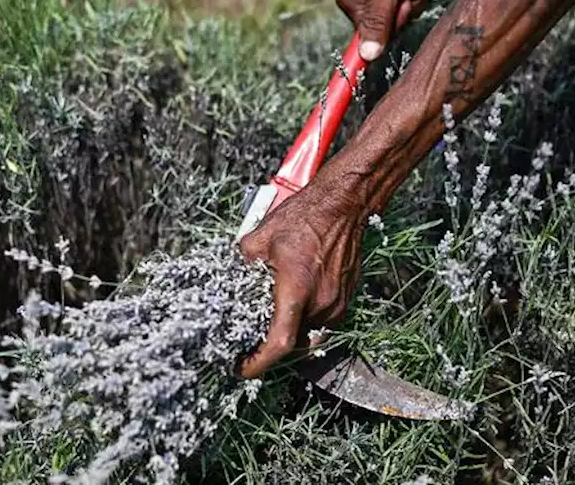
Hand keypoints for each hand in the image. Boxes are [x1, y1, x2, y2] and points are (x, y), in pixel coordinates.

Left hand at [236, 170, 369, 378]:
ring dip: (288, 331)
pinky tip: (293, 302)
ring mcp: (336, 303)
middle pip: (291, 343)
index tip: (242, 369)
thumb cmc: (306, 217)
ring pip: (308, 334)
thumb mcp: (260, 237)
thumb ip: (242, 262)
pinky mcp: (345, 299)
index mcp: (296, 290)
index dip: (258, 363)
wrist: (343, 205)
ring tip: (270, 319)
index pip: (278, 343)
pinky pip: (321, 321)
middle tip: (248, 342)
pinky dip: (304, 319)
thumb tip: (229, 274)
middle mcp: (320, 303)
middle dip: (269, 347)